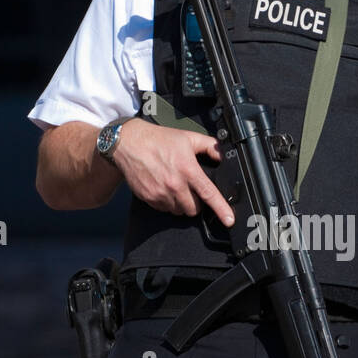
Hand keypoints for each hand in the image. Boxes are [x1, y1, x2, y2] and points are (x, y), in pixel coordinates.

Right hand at [112, 118, 234, 225]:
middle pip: (194, 209)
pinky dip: (168, 203)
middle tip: (192, 190)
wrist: (129, 143)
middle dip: (197, 203)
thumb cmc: (158, 139)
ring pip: (179, 211)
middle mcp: (175, 184)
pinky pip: (165, 209)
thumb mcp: (188, 137)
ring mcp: (160, 193)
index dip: (221, 209)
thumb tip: (222, 155)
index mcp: (188, 170)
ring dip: (182, 204)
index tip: (229, 220)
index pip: (209, 194)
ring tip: (177, 187)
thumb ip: (209, 146)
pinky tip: (165, 188)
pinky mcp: (149, 198)